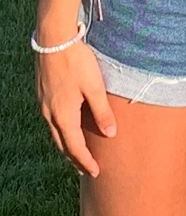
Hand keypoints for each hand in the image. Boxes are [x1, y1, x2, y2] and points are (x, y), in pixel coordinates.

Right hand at [35, 41, 116, 177]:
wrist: (54, 42)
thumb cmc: (77, 63)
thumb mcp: (95, 87)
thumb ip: (102, 112)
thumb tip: (110, 134)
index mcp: (63, 116)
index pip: (75, 148)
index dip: (86, 162)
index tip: (96, 173)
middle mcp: (50, 115)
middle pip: (63, 145)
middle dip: (75, 159)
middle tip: (87, 170)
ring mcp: (44, 106)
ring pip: (56, 134)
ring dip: (67, 146)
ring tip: (78, 154)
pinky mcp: (44, 96)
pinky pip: (52, 122)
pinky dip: (62, 132)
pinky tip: (69, 129)